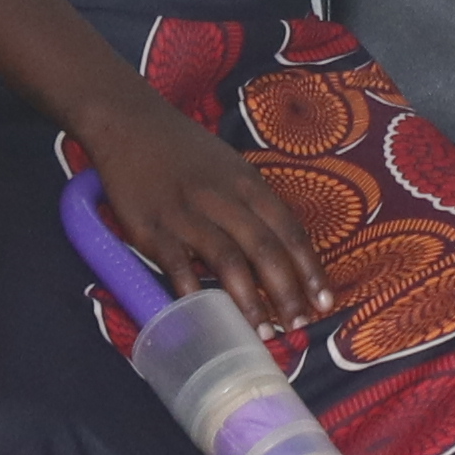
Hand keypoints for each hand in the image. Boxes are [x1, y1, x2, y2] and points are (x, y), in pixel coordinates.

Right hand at [80, 98, 330, 331]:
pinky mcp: (149, 226)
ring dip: (248, 299)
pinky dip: (191, 290)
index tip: (324, 300)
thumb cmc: (185, 149)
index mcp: (246, 182)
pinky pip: (175, 263)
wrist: (130, 123)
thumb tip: (280, 252)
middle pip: (263, 248)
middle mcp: (221, 197)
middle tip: (299, 325)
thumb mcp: (230, 166)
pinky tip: (205, 314)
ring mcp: (185, 213)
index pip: (288, 229)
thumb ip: (253, 204)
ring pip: (226, 259)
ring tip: (262, 331)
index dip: (308, 267)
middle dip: (286, 291)